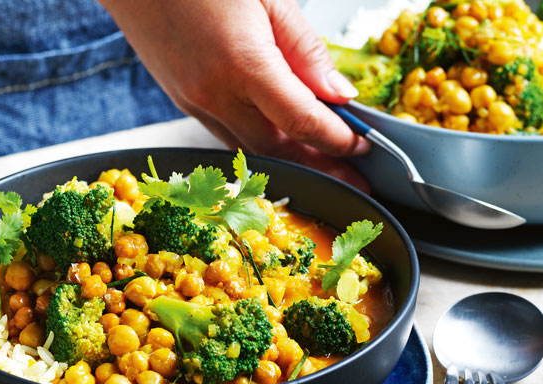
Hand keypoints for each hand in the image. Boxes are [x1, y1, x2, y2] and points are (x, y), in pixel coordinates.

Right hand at [99, 0, 369, 190]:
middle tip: (352, 175)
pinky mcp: (180, 98)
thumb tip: (337, 92)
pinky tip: (277, 137)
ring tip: (320, 162)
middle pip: (277, 147)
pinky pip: (225, 132)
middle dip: (319, 165)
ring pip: (249, 146)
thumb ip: (304, 49)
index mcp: (242, 63)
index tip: (362, 146)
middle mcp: (213, 92)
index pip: (303, 120)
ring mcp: (192, 100)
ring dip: (288, 158)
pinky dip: (257, 141)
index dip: (338, 139)